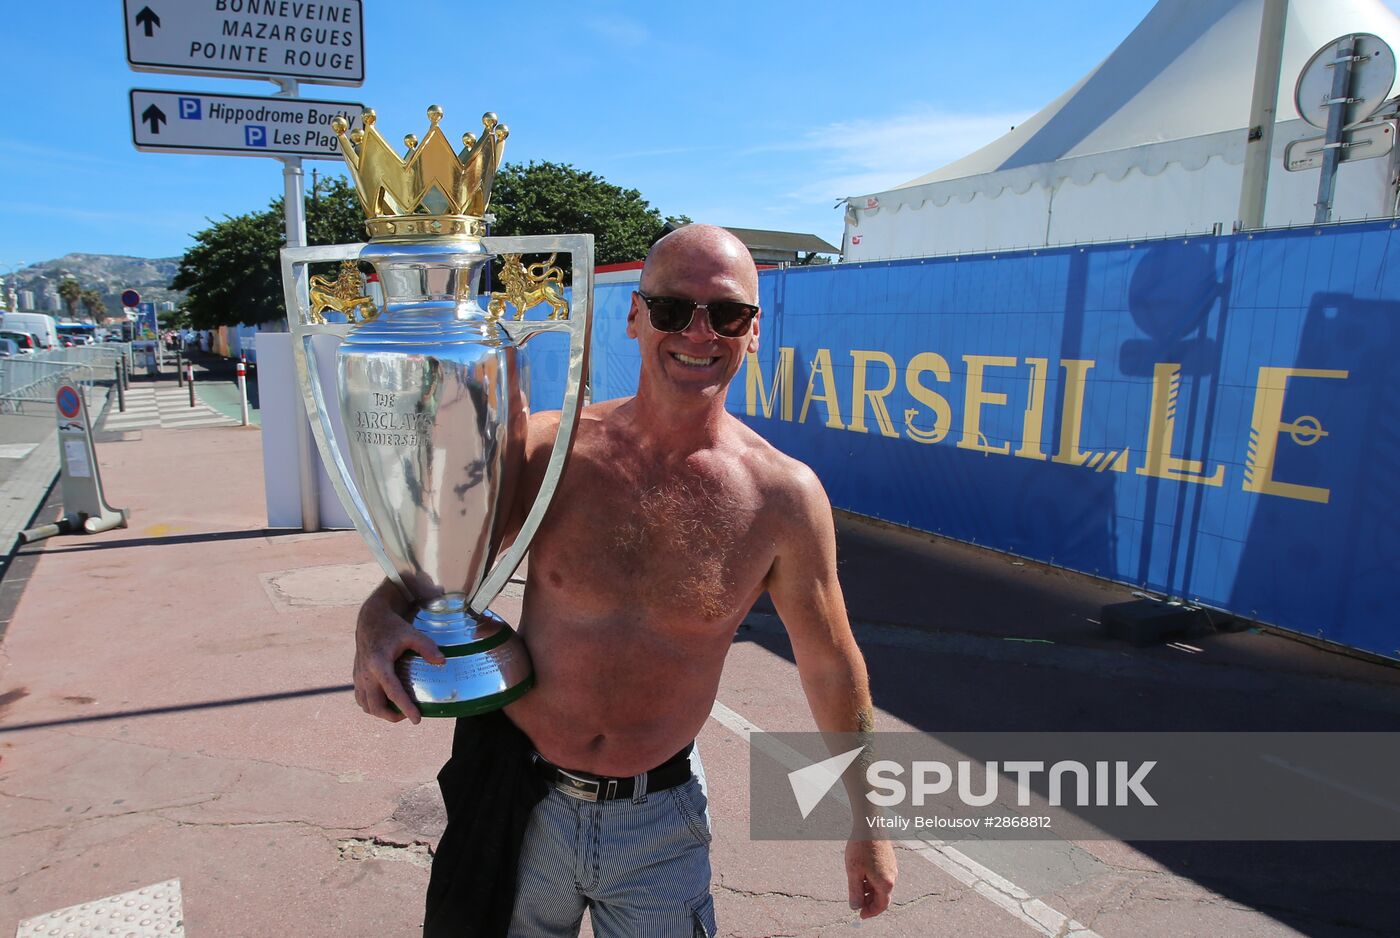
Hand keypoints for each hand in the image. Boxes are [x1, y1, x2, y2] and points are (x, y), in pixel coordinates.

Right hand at [352, 581, 444, 723]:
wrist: (370, 620)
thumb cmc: (392, 627)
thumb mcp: (411, 633)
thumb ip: (426, 647)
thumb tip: (442, 662)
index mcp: (379, 663)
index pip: (393, 692)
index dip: (405, 708)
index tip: (417, 720)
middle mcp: (366, 673)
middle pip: (376, 706)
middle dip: (392, 716)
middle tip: (409, 716)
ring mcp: (358, 677)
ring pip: (366, 706)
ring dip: (381, 713)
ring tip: (398, 711)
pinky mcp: (356, 678)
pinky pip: (361, 699)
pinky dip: (372, 706)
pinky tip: (385, 702)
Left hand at [846, 838, 896, 918]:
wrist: (870, 824)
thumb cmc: (861, 847)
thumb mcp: (854, 872)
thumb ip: (855, 892)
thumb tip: (855, 907)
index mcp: (885, 883)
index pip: (881, 906)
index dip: (870, 912)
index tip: (860, 915)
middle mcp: (892, 877)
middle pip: (882, 897)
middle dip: (869, 902)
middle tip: (856, 903)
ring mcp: (892, 868)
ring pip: (881, 886)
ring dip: (870, 891)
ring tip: (855, 885)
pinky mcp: (889, 860)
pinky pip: (882, 877)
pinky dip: (872, 881)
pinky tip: (861, 873)